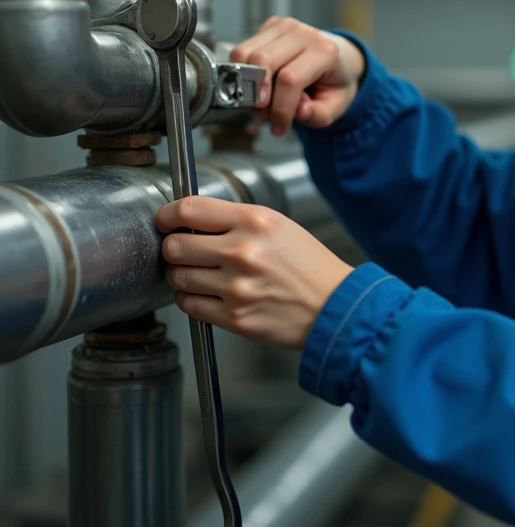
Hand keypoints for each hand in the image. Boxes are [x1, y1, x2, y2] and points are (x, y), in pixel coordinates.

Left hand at [157, 195, 354, 349]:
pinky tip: (210, 295)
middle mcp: (243, 251)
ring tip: (203, 275)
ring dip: (183, 276)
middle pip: (175, 246)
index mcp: (255, 221)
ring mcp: (236, 286)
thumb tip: (190, 222)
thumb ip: (235, 220)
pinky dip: (192, 299)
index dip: (167, 216)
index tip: (166, 221)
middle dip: (174, 249)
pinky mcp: (234, 317)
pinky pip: (189, 305)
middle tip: (185, 252)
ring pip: (178, 277)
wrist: (335, 306)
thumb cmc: (310, 266)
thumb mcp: (279, 226)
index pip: (188, 209)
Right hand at [231, 16, 366, 136]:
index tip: (279, 127)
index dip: (279, 108)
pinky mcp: (270, 27)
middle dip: (258, 96)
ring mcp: (284, 26)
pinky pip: (242, 50)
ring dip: (246, 84)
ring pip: (246, 54)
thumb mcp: (337, 106)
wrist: (341, 59)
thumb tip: (298, 112)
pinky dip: (244, 72)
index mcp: (325, 52)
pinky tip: (261, 85)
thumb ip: (319, 114)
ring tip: (263, 103)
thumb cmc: (336, 82)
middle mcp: (303, 34)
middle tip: (265, 116)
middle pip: (262, 62)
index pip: (290, 79)